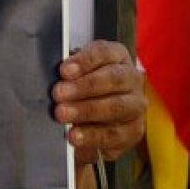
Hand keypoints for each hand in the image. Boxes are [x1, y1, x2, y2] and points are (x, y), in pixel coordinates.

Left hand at [52, 40, 144, 164]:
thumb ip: (67, 74)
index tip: (63, 70)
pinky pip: (115, 134)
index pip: (104, 52)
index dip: (84, 61)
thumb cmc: (81, 89)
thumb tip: (53, 78)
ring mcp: (136, 105)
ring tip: (62, 115)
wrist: (96, 120)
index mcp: (117, 56)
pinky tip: (75, 136)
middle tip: (58, 94)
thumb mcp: (74, 75)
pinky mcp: (133, 131)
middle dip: (83, 87)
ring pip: (116, 106)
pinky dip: (93, 136)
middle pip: (113, 79)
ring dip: (87, 111)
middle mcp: (132, 78)